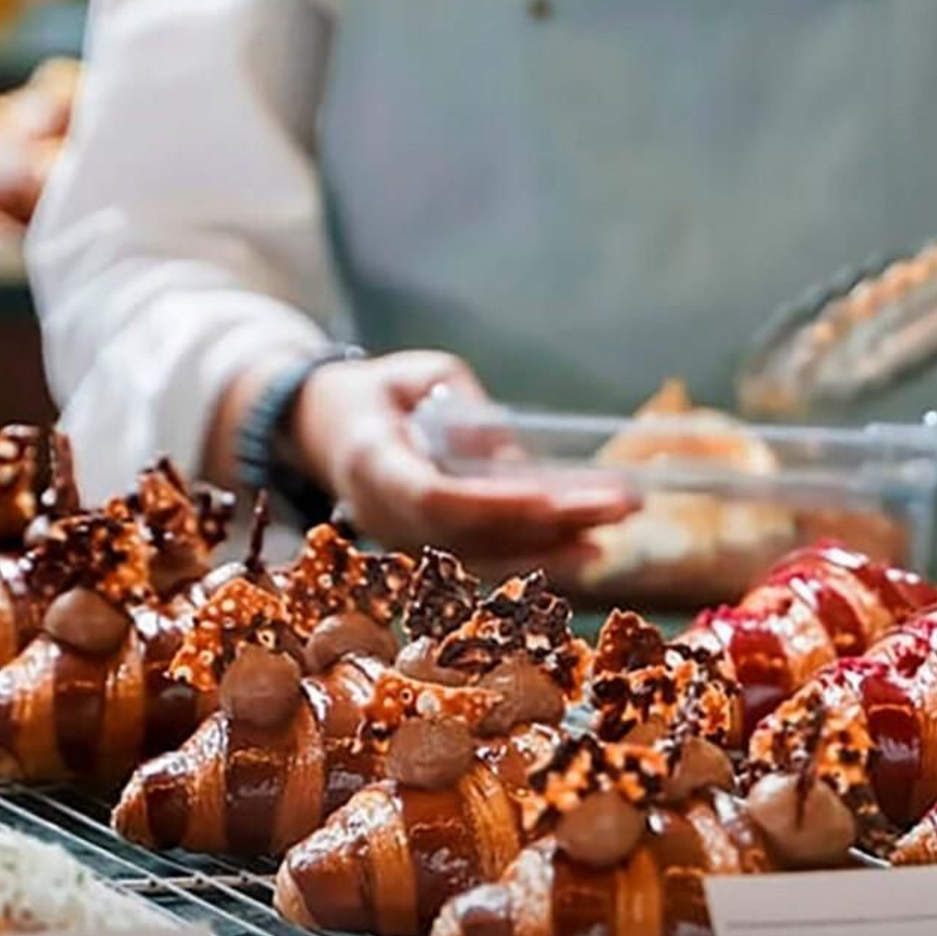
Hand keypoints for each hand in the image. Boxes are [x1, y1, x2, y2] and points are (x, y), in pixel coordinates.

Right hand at [290, 350, 635, 577]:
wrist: (320, 426)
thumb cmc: (378, 391)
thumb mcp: (422, 375)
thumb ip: (470, 417)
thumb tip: (523, 465)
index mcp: (370, 459)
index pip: (432, 497)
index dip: (492, 504)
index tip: (549, 495)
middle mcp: (382, 514)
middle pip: (470, 536)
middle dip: (547, 526)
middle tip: (615, 507)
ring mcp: (399, 541)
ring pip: (480, 560)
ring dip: (550, 550)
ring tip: (611, 532)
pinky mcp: (422, 551)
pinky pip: (480, 560)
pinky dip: (533, 555)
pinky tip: (584, 546)